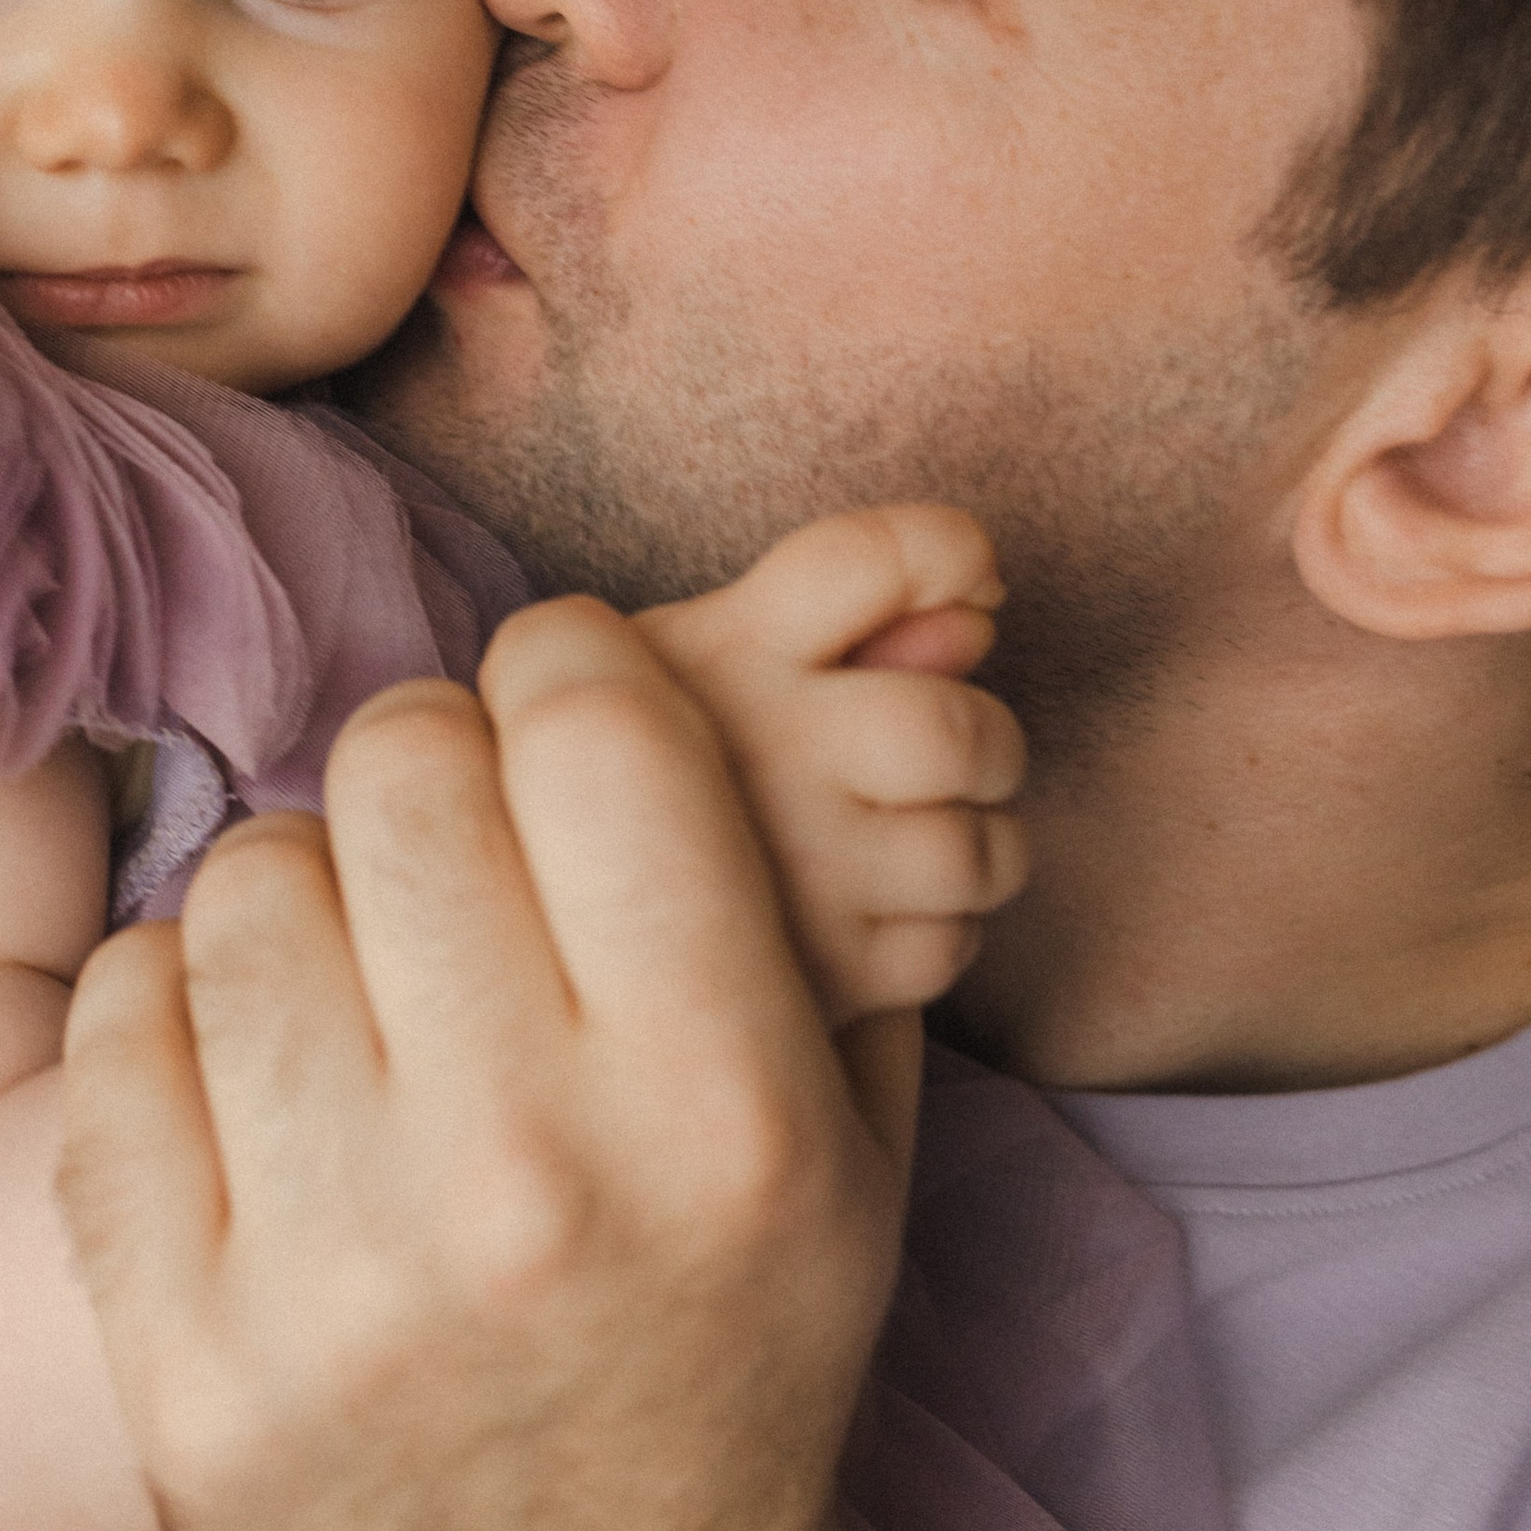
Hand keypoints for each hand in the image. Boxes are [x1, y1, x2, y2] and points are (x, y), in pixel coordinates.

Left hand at [58, 596, 921, 1530]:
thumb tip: (732, 645)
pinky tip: (250, 1069)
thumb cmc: (723, 1349)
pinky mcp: (183, 1355)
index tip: (557, 713)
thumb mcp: (842, 1133)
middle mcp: (525, 1182)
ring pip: (245, 881)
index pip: (587, 723)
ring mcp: (334, 1279)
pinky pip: (115, 1024)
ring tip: (350, 975)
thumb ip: (795, 884)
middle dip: (429, 762)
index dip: (565, 672)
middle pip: (400, 764)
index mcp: (720, 1105)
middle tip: (446, 840)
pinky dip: (169, 1008)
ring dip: (298, 890)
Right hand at [638, 505, 1027, 1029]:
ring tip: (915, 843)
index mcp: (721, 650)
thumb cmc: (650, 772)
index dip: (948, 550)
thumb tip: (980, 619)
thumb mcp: (713, 662)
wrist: (539, 930)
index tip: (978, 579)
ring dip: (982, 847)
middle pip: (957, 729)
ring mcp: (786, 870)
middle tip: (962, 758)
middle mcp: (752, 749)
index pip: (863, 559)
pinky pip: (946, 947)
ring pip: (974, 852)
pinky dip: (942, 931)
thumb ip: (858, 614)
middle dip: (991, 744)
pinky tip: (879, 914)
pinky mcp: (811, 980)